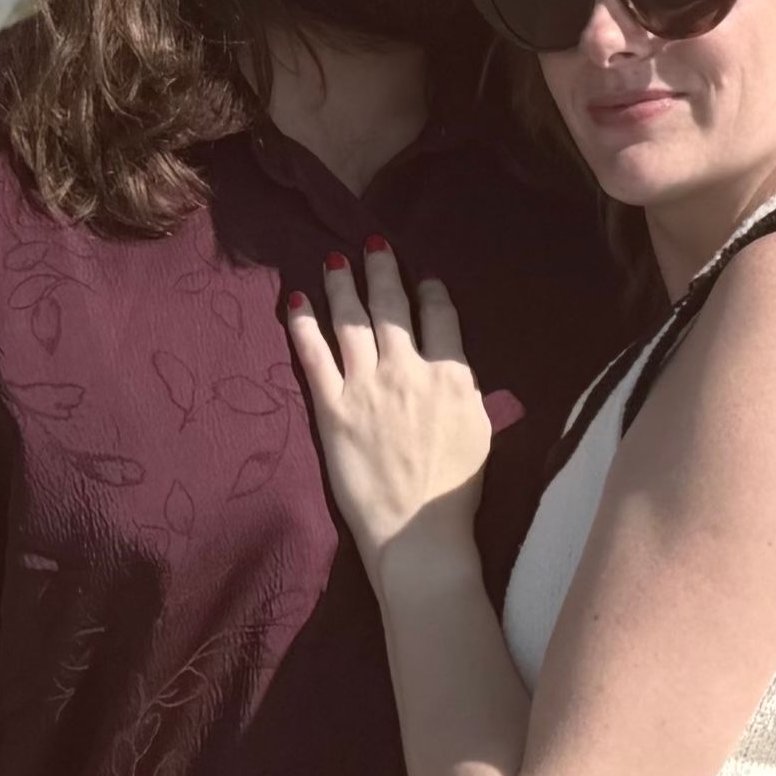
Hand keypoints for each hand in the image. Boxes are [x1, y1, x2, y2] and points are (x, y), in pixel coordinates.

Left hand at [284, 242, 489, 580]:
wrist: (419, 530)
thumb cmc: (456, 492)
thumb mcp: (482, 434)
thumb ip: (472, 395)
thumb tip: (462, 373)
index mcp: (452, 376)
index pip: (440, 317)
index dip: (430, 291)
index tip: (423, 278)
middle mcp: (408, 369)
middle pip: (392, 306)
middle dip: (383, 269)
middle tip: (373, 244)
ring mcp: (366, 386)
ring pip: (351, 320)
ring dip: (341, 284)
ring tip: (333, 260)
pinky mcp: (332, 408)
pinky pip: (312, 355)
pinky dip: (301, 324)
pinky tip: (294, 300)